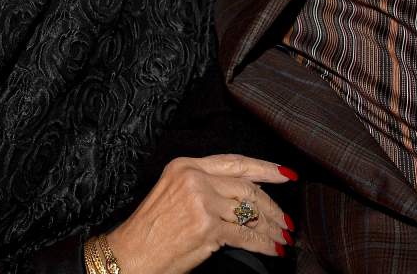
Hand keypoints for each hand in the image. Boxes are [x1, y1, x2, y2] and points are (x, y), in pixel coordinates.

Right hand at [105, 155, 295, 273]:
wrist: (130, 254)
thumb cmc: (151, 230)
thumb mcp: (174, 193)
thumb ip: (206, 187)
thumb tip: (245, 196)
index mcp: (186, 166)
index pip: (235, 162)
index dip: (264, 168)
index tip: (285, 174)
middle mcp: (195, 179)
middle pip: (246, 187)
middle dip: (272, 205)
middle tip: (287, 218)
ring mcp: (202, 202)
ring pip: (249, 212)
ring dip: (271, 227)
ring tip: (284, 235)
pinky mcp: (207, 227)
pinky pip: (245, 235)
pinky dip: (263, 244)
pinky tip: (273, 248)